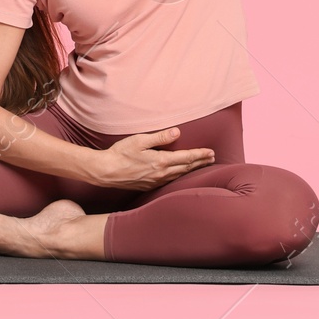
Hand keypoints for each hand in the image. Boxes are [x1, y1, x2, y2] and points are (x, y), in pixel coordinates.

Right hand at [90, 127, 216, 190]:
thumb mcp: (139, 140)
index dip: (200, 155)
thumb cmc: (121, 153)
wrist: (106, 171)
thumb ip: (160, 137)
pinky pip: (170, 181)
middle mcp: (161, 173)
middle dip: (200, 162)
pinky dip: (180, 175)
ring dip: (192, 169)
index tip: (211, 152)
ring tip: (201, 164)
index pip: (186, 158)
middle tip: (212, 158)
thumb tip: (177, 133)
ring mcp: (156, 181)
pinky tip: (181, 174)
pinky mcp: (150, 185)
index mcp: (160, 161)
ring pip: (179, 175)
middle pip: (186, 168)